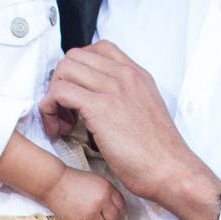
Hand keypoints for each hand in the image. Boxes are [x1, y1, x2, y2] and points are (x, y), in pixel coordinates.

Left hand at [38, 41, 220, 219]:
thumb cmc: (158, 153)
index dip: (79, 68)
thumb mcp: (145, 112)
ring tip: (62, 123)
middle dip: (61, 81)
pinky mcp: (100, 107)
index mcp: (137, 75)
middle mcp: (125, 75)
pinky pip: (60, 92)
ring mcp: (113, 88)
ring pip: (64, 70)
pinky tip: (59, 131)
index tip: (77, 92)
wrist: (170, 170)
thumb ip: (123, 101)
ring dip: (54, 96)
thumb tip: (93, 108)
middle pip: (74, 57)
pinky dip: (50, 110)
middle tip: (64, 110)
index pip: (99, 49)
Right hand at [44, 167, 124, 219]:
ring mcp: (90, 213)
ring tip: (90, 218)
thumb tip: (116, 207)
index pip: (121, 206)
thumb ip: (108, 192)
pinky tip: (82, 219)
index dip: (118, 211)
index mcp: (106, 189)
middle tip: (101, 217)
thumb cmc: (74, 180)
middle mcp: (101, 201)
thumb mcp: (96, 180)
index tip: (114, 213)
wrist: (54, 183)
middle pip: (114, 218)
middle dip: (109, 219)